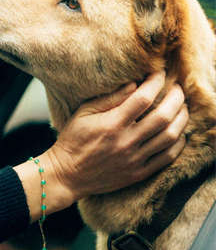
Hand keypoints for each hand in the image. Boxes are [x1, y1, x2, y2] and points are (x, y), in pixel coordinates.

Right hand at [47, 71, 187, 200]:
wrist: (67, 175)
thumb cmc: (74, 140)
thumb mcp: (84, 112)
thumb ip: (110, 98)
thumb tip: (135, 84)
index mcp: (111, 124)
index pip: (143, 98)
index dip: (156, 82)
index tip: (159, 74)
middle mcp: (126, 142)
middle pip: (163, 116)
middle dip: (176, 98)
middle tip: (177, 88)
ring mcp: (134, 159)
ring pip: (170, 136)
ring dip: (182, 118)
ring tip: (182, 107)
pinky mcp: (138, 173)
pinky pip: (167, 158)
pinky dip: (178, 143)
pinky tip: (178, 132)